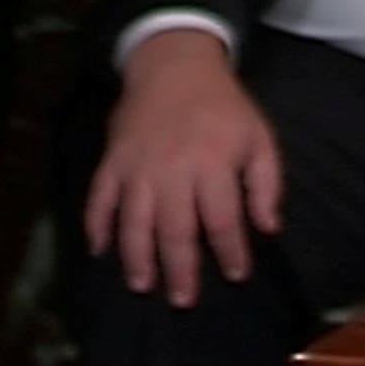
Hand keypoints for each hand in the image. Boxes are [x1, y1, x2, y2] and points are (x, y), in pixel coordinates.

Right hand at [84, 29, 282, 307]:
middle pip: (175, 230)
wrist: (174, 64)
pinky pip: (99, 200)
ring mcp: (137, 168)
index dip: (230, 251)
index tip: (237, 275)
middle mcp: (172, 170)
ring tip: (142, 286)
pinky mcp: (112, 162)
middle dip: (181, 269)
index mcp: (212, 163)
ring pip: (134, 222)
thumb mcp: (258, 136)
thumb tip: (268, 228)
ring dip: (137, 258)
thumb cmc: (223, 106)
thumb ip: (266, 183)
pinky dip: (96, 227)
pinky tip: (99, 252)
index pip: (221, 220)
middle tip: (183, 301)